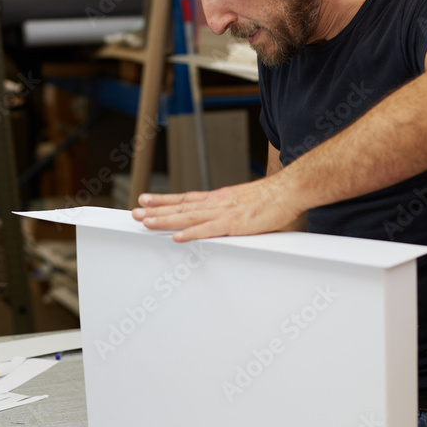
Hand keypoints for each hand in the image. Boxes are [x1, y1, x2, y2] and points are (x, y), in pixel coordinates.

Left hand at [131, 175, 305, 241]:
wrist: (291, 189)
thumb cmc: (273, 198)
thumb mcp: (245, 202)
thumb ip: (232, 210)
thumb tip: (224, 220)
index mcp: (219, 198)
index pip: (185, 198)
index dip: (164, 200)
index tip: (146, 201)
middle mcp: (217, 203)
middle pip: (181, 207)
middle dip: (156, 210)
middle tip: (135, 212)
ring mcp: (225, 213)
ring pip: (188, 217)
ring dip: (165, 220)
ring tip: (145, 222)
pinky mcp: (236, 225)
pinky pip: (209, 231)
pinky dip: (192, 234)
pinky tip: (177, 237)